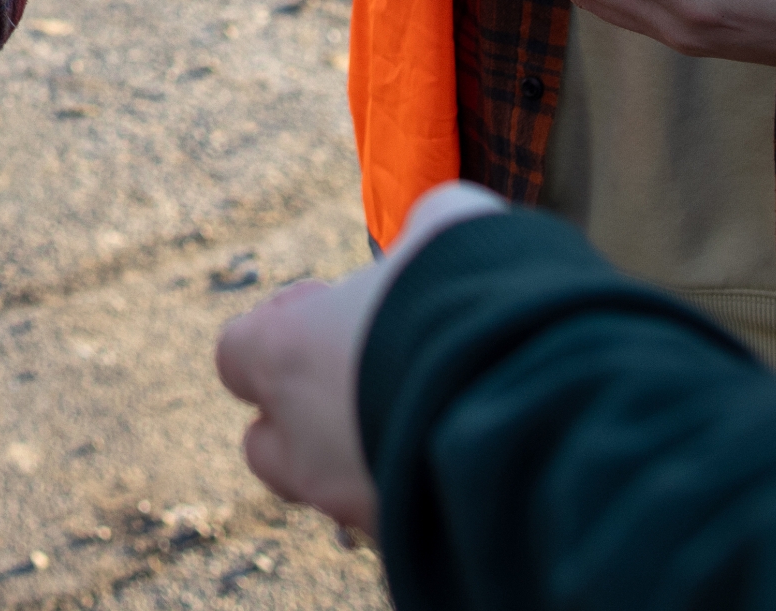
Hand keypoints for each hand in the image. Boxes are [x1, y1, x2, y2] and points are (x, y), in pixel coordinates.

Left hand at [216, 180, 506, 532]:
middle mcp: (301, 442)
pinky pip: (390, 519)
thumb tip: (431, 239)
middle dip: (305, 417)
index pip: (236, 355)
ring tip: (419, 421)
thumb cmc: (472, 300)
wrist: (539, 401)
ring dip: (356, 458)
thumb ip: (421, 239)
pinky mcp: (403, 542)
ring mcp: (348, 502)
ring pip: (328, 490)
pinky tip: (458, 456)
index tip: (330, 311)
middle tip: (366, 379)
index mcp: (286, 357)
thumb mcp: (448, 233)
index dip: (280, 332)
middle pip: (268, 443)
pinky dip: (411, 493)